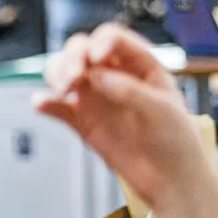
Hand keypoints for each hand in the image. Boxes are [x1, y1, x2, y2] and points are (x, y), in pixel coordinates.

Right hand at [36, 24, 214, 212]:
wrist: (169, 179)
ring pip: (64, 71)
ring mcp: (95, 96)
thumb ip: (129, 91)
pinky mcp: (81, 120)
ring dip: (57, 74)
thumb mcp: (162, 110)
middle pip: (82, 49)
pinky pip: (57, 106)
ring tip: (62, 90)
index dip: (101, 42)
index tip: (98, 57)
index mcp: (138, 64)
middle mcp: (112, 74)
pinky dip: (46, 102)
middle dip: (73, 57)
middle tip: (74, 78)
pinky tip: (41, 104)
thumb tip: (96, 75)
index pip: (112, 38)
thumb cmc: (176, 139)